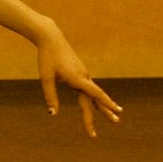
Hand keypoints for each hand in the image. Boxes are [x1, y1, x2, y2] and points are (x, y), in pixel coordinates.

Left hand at [36, 23, 121, 137]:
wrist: (51, 39)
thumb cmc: (47, 58)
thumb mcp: (46, 78)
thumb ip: (50, 96)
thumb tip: (52, 114)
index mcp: (77, 78)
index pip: (95, 94)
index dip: (106, 104)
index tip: (117, 112)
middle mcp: (84, 77)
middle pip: (96, 97)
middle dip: (106, 110)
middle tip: (117, 122)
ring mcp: (83, 75)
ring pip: (94, 94)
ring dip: (103, 105)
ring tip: (114, 114)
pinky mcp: (80, 73)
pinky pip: (90, 89)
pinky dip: (95, 98)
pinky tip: (98, 103)